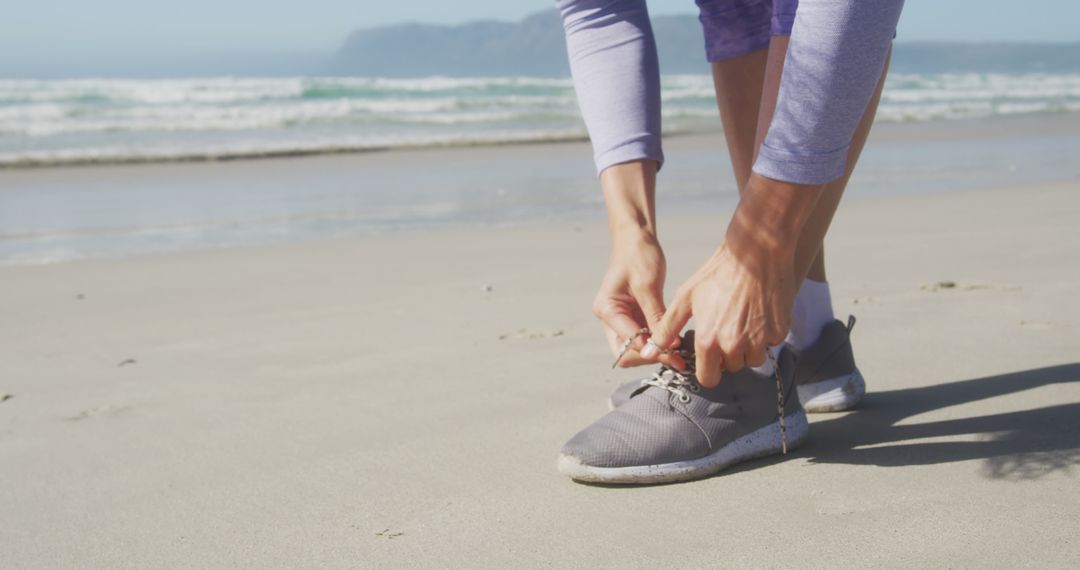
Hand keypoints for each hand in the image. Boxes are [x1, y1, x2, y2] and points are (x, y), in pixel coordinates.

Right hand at [593, 230, 684, 369]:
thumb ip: (655, 317)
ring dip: (656, 351)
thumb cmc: (639, 255)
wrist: (636, 238)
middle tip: (678, 359)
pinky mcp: (632, 316)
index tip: (676, 356)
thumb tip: (668, 344)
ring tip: (681, 352)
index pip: (629, 342)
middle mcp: (609, 318)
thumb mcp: (648, 286)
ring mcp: (620, 318)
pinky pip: (644, 336)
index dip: (652, 351)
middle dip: (650, 357)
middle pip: (626, 353)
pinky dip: (658, 341)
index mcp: (606, 309)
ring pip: (636, 348)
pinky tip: (677, 342)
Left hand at [644, 173, 822, 385]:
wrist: (756, 254)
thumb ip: (666, 329)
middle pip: (731, 368)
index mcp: (709, 340)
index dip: (708, 369)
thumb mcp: (685, 298)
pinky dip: (765, 335)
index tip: (709, 357)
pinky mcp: (779, 332)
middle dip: (728, 355)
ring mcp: (760, 340)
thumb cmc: (717, 273)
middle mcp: (735, 345)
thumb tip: (649, 352)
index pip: (708, 379)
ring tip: (742, 320)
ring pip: (753, 359)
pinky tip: (758, 313)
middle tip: (726, 328)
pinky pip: (770, 344)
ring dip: (748, 348)